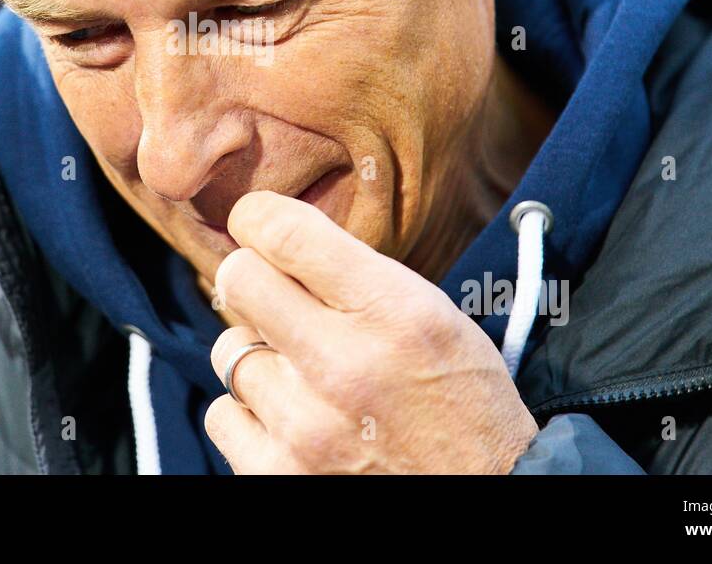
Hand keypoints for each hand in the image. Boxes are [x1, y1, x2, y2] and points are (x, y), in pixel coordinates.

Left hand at [205, 190, 538, 473]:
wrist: (489, 495)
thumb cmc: (463, 405)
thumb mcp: (436, 317)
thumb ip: (360, 274)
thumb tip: (277, 234)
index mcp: (393, 313)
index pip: (286, 233)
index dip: (258, 218)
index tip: (257, 223)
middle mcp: (343, 365)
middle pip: (238, 279)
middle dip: (253, 279)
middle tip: (276, 298)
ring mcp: (303, 425)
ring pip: (228, 349)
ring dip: (258, 355)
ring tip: (302, 375)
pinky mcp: (276, 474)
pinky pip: (222, 414)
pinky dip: (249, 414)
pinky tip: (290, 417)